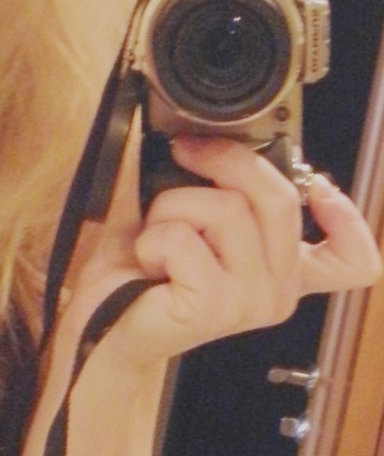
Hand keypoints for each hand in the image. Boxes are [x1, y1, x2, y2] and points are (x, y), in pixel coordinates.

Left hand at [70, 133, 381, 373]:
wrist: (101, 323)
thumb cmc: (145, 268)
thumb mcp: (194, 215)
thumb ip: (228, 186)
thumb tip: (226, 132)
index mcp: (284, 271)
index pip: (353, 260)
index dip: (347, 216)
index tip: (315, 184)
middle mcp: (279, 291)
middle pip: (279, 197)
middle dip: (225, 162)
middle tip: (184, 153)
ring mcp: (252, 302)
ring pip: (227, 210)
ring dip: (174, 206)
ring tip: (157, 237)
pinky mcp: (215, 307)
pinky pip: (185, 237)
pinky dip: (155, 237)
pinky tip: (149, 263)